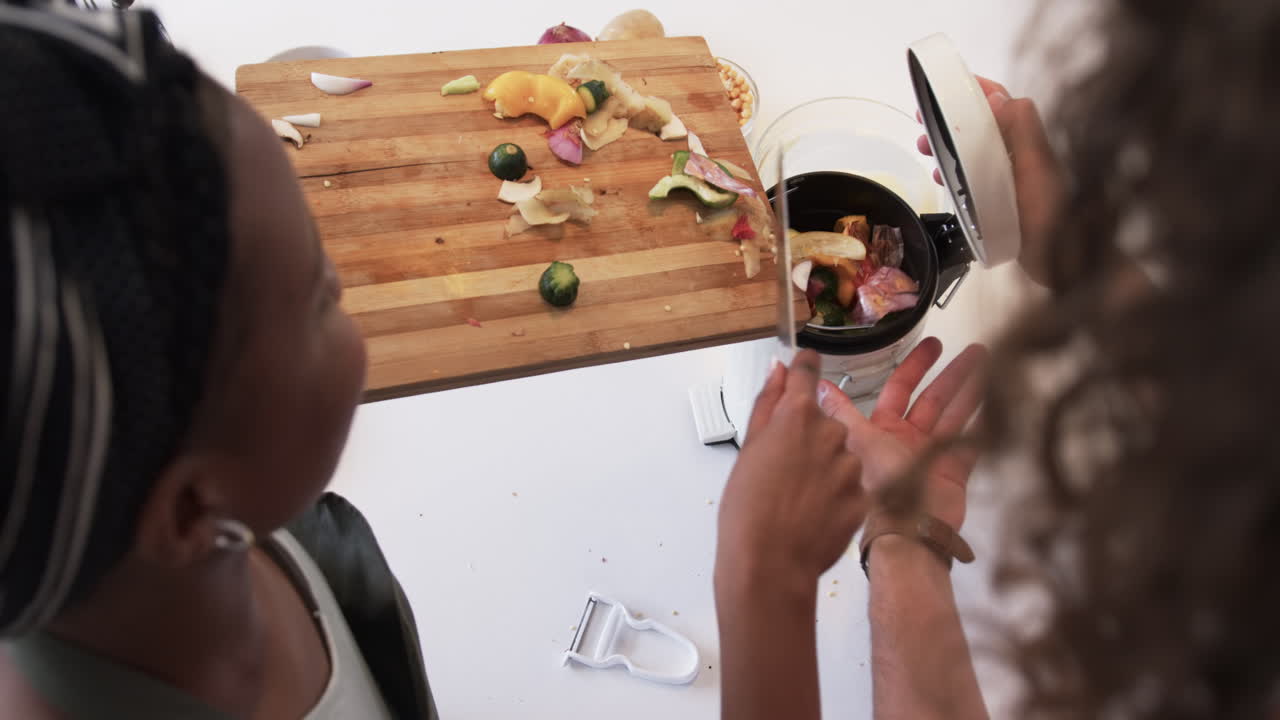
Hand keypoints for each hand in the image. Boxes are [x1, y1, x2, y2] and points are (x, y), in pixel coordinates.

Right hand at [716, 351, 866, 591]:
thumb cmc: (747, 508)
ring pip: (841, 455)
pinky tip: (815, 514)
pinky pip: (851, 486)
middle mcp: (831, 433)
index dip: (804, 368)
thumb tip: (778, 368)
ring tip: (800, 497)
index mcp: (797, 416)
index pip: (808, 374)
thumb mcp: (748, 449)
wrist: (770, 564)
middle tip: (785, 468)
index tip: (804, 364)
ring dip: (826, 467)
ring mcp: (851, 466)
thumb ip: (767, 403)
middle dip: (810, 436)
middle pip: (825, 422)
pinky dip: (837, 495)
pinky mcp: (864, 496)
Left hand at [817, 338, 985, 530]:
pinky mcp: (954, 469)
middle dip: (952, 373)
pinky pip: (972, 439)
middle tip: (973, 350)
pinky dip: (982, 422)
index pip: (900, 388)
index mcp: (882, 430)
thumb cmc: (878, 486)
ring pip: (955, 413)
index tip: (932, 344)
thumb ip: (842, 413)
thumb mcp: (855, 442)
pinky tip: (998, 400)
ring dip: (971, 389)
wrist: (907, 530)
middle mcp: (907, 439)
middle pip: (934, 397)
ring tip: (992, 365)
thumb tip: (819, 387)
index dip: (915, 366)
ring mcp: (933, 453)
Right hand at [918, 76, 1063, 285]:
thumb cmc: (1051, 216)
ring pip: (974, 152)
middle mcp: (1020, 156)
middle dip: (951, 119)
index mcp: (1028, 141)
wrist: (1065, 261)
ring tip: (924, 150)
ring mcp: (1011, 179)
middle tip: (922, 121)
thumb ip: (1021, 128)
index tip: (944, 85)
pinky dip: (955, 174)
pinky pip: (973, 179)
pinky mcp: (1003, 202)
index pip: (1000, 103)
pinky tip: (943, 181)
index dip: (974, 90)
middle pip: (982, 126)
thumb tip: (996, 94)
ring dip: (948, 146)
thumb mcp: (1036, 167)